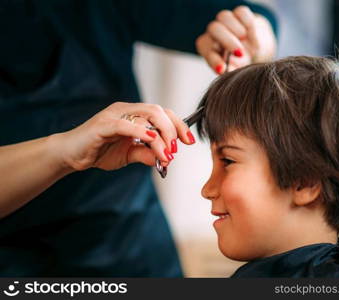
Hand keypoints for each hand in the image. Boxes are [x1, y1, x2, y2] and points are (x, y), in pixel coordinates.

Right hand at [54, 102, 194, 170]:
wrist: (72, 155)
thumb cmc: (100, 151)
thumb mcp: (129, 155)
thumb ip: (146, 154)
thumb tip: (166, 158)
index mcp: (134, 115)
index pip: (163, 113)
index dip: (179, 125)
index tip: (190, 141)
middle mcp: (126, 110)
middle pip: (158, 111)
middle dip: (172, 130)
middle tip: (175, 150)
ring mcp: (114, 115)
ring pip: (146, 115)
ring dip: (160, 135)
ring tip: (165, 153)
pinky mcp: (103, 124)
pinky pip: (125, 124)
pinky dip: (140, 131)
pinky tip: (151, 140)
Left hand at [196, 6, 275, 73]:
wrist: (255, 49)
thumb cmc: (240, 62)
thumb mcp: (235, 69)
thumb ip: (230, 70)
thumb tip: (225, 72)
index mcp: (208, 47)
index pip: (206, 48)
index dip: (213, 60)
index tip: (222, 69)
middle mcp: (214, 32)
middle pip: (214, 28)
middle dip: (227, 41)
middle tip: (240, 53)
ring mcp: (226, 21)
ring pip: (224, 17)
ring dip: (236, 30)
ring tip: (245, 41)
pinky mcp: (240, 13)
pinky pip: (241, 12)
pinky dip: (248, 23)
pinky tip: (252, 35)